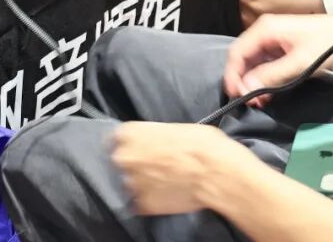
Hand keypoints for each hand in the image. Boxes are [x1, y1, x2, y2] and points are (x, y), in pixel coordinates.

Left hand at [110, 122, 256, 215]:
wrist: (216, 172)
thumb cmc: (202, 144)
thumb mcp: (174, 128)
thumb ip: (155, 136)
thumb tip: (158, 143)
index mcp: (129, 133)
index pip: (116, 140)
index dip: (130, 146)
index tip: (139, 150)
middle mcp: (124, 157)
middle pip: (121, 162)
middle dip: (135, 165)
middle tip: (155, 167)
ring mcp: (132, 182)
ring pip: (129, 185)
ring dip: (142, 185)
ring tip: (163, 184)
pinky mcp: (143, 204)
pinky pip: (140, 205)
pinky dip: (150, 202)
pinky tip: (165, 197)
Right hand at [224, 13, 332, 106]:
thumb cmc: (330, 44)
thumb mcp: (301, 63)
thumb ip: (272, 76)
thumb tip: (246, 88)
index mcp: (264, 29)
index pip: (237, 53)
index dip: (233, 76)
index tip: (237, 96)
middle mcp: (264, 31)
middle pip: (242, 57)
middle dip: (242, 80)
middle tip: (248, 101)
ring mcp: (272, 38)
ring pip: (252, 61)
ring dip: (252, 81)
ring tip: (258, 100)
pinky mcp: (281, 46)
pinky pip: (264, 63)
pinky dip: (263, 78)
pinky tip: (267, 92)